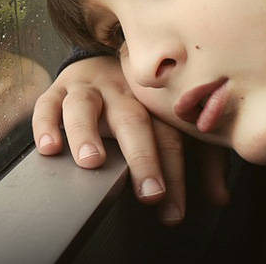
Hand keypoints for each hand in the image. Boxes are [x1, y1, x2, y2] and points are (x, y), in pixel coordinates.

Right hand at [31, 55, 229, 224]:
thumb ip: (201, 161)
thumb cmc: (143, 103)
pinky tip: (50, 148)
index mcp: (153, 100)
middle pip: (132, 121)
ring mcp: (87, 88)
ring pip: (84, 107)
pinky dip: (45, 124)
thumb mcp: (173, 125)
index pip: (168, 137)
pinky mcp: (57, 89)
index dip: (173, 173)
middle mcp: (121, 91)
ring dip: (87, 134)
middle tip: (149, 193)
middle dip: (142, 158)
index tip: (172, 209)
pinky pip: (47, 104)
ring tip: (91, 162)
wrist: (104, 56)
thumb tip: (220, 198)